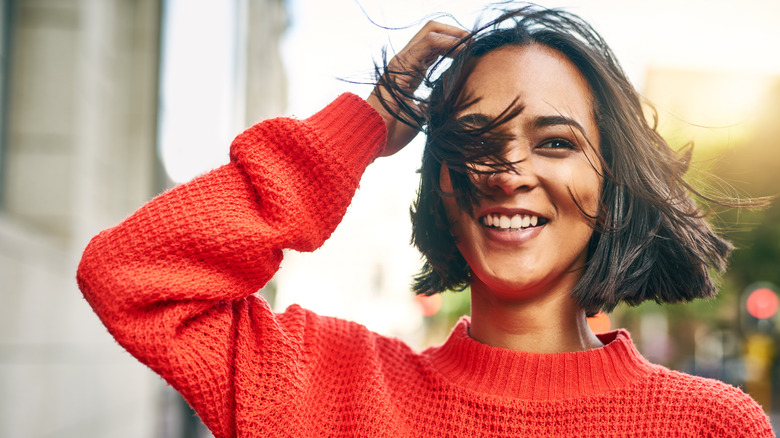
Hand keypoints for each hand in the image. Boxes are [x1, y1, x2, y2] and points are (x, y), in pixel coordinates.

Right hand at [367, 21, 469, 156]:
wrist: (372, 136)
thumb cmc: (392, 131)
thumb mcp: (420, 114)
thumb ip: (431, 104)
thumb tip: (446, 105)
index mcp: (410, 72)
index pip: (433, 46)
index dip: (453, 43)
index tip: (471, 50)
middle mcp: (405, 62)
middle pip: (432, 31)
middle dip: (455, 32)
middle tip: (473, 42)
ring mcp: (402, 61)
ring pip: (430, 31)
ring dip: (454, 34)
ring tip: (470, 42)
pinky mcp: (402, 65)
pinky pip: (428, 42)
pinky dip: (448, 41)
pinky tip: (461, 47)